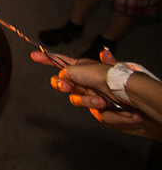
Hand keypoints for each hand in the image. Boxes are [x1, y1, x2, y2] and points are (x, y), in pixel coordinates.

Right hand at [31, 50, 161, 140]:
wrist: (135, 98)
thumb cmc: (110, 78)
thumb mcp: (83, 69)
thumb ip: (66, 72)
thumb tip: (62, 77)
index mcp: (85, 68)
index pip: (62, 62)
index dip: (47, 59)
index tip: (33, 55)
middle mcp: (88, 81)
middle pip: (64, 85)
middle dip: (63, 86)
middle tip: (65, 87)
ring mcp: (94, 96)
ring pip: (78, 101)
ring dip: (89, 101)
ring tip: (104, 100)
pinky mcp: (103, 111)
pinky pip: (96, 114)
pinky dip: (107, 112)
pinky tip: (115, 107)